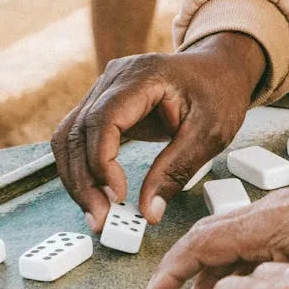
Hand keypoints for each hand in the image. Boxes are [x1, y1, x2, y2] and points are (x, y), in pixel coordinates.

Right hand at [52, 32, 265, 229]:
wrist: (219, 69)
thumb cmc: (218, 94)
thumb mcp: (208, 134)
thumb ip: (176, 171)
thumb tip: (149, 212)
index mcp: (143, 76)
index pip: (103, 119)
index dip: (102, 161)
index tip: (117, 195)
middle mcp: (113, 79)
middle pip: (77, 131)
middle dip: (84, 180)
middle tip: (101, 219)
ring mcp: (103, 90)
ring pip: (68, 137)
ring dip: (76, 179)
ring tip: (96, 213)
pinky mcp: (102, 106)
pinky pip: (78, 139)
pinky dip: (82, 169)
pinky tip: (95, 195)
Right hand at [144, 174, 288, 288]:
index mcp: (266, 222)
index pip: (200, 243)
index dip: (172, 271)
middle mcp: (271, 209)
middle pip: (211, 238)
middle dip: (190, 273)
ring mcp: (287, 208)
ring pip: (236, 239)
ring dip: (221, 271)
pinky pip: (258, 236)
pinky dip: (245, 263)